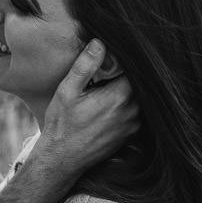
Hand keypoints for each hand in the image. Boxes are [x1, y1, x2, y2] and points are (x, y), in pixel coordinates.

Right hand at [33, 40, 137, 172]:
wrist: (62, 160)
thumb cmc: (62, 125)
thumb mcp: (67, 91)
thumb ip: (85, 66)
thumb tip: (99, 43)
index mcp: (119, 97)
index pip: (135, 69)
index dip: (125, 61)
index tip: (112, 59)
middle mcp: (132, 112)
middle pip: (139, 84)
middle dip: (126, 75)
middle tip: (108, 73)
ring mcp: (133, 125)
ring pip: (139, 99)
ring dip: (127, 91)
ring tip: (106, 90)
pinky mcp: (131, 135)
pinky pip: (136, 113)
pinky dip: (127, 106)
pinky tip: (108, 107)